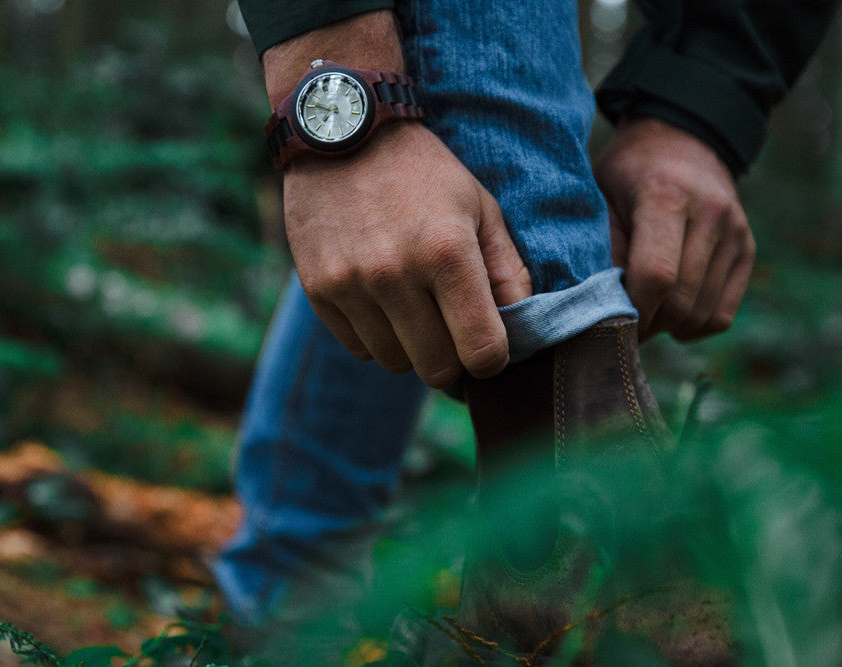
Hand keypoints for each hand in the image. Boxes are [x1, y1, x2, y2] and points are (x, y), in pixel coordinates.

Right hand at [285, 122, 531, 387]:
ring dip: (411, 347)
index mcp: (447, 252)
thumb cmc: (424, 172)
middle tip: (452, 329)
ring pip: (395, 362)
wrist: (343, 132)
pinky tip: (380, 300)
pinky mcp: (318, 290)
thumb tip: (522, 330)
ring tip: (413, 307)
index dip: (493, 359)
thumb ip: (508, 272)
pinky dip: (375, 336)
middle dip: (453, 358)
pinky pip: (357, 348)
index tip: (489, 343)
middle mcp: (395, 274)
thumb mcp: (480, 207)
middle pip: (437, 368)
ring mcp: (350, 284)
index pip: (482, 351)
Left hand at [593, 117, 755, 340]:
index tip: (607, 321)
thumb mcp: (600, 197)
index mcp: (667, 195)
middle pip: (681, 300)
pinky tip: (669, 315)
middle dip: (646, 324)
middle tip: (618, 328)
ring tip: (641, 315)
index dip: (631, 308)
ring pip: (702, 313)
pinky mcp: (747, 249)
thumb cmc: (626, 172)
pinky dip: (694, 325)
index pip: (656, 274)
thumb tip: (601, 307)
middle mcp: (712, 213)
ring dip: (667, 328)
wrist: (679, 138)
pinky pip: (723, 313)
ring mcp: (736, 232)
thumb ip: (602, 248)